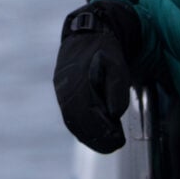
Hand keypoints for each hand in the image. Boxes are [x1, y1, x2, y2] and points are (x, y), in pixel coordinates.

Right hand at [53, 4, 132, 152]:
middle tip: (116, 145)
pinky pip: (69, 117)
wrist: (85, 33)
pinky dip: (82, 130)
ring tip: (108, 143)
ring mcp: (61, 91)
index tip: (118, 139)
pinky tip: (94, 135)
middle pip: (79, 122)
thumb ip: (117, 87)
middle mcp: (66, 88)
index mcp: (79, 81)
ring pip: (72, 122)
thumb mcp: (117, 63)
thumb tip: (113, 113)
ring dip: (89, 137)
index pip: (88, 114)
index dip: (102, 131)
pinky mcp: (62, 93)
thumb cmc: (104, 49)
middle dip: (97, 138)